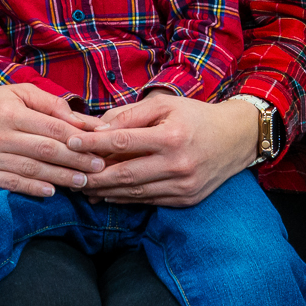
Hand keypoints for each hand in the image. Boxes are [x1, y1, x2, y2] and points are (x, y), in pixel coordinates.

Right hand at [0, 80, 105, 197]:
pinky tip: (51, 191)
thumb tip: (81, 121)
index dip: (78, 138)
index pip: (51, 127)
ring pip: (30, 169)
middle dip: (76, 160)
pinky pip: (9, 183)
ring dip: (60, 177)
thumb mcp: (18, 92)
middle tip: (98, 167)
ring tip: (82, 181)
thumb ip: (50, 104)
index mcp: (9, 111)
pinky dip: (32, 188)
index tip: (99, 145)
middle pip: (44, 150)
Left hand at [71, 95, 258, 207]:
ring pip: (134, 193)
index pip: (123, 141)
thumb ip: (129, 115)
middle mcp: (178, 164)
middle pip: (125, 174)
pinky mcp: (186, 200)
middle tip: (69, 174)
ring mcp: (183, 186)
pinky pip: (148, 201)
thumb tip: (97, 129)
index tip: (72, 143)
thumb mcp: (164, 104)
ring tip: (82, 186)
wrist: (236, 139)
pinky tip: (108, 193)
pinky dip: (125, 198)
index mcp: (172, 136)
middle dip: (93, 176)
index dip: (94, 144)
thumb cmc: (195, 116)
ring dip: (105, 191)